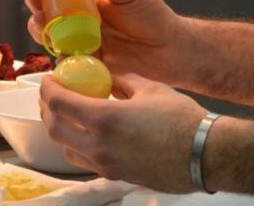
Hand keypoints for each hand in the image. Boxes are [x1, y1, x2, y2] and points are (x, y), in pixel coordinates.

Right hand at [24, 0, 185, 84]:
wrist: (172, 50)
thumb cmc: (154, 16)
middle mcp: (80, 18)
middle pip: (47, 9)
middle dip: (34, 2)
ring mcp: (82, 41)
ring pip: (50, 34)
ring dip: (38, 26)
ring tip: (40, 20)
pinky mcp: (87, 62)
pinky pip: (65, 59)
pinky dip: (56, 54)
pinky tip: (55, 47)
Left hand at [38, 73, 207, 192]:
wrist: (206, 154)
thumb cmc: (182, 119)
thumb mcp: (150, 88)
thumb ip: (123, 81)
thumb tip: (110, 78)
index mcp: (105, 119)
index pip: (60, 104)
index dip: (48, 89)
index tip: (48, 80)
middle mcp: (100, 146)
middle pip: (55, 129)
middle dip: (47, 110)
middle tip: (52, 96)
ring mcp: (107, 165)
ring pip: (67, 149)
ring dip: (61, 130)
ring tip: (68, 115)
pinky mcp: (118, 176)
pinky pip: (86, 161)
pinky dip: (79, 145)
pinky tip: (90, 133)